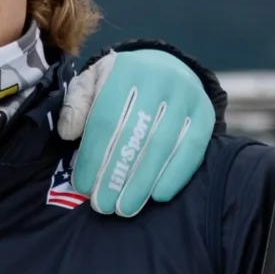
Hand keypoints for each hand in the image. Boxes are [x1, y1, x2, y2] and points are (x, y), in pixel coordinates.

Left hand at [60, 49, 215, 217]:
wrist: (164, 67)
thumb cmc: (119, 83)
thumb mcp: (91, 83)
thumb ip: (76, 106)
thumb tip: (69, 133)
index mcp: (123, 69)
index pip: (105, 119)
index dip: (93, 156)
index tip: (83, 186)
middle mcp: (158, 78)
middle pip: (135, 134)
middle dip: (116, 174)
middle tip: (103, 206)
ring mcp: (186, 95)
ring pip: (163, 144)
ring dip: (143, 181)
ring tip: (126, 207)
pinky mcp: (205, 112)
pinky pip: (192, 148)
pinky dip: (176, 174)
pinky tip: (159, 195)